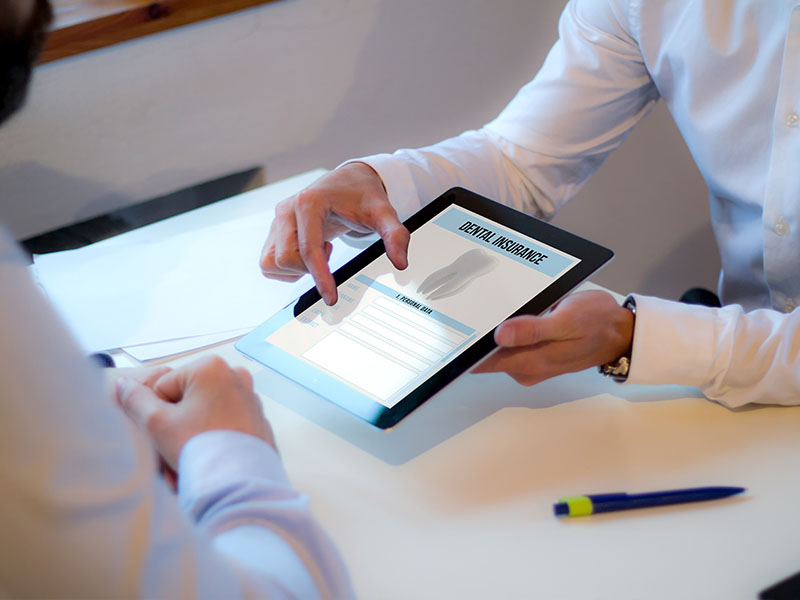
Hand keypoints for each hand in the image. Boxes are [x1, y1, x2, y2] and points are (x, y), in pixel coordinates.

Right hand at [115, 356, 274, 469]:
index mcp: (211, 367)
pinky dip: (212, 442)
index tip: (165, 436)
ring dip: (191, 439)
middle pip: (185, 403)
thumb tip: (123, 384)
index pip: (163, 388)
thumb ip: (135, 400)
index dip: (157, 416)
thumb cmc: (200, 449)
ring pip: (203, 417)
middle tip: (173, 456)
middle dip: (175, 430)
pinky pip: (224, 427)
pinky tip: (208, 464)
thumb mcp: (156, 423)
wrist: (242, 485)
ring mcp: (250, 398)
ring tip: (189, 465)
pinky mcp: (257, 420)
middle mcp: (235, 376)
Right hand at [260, 162, 410, 304]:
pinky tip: (309, 253)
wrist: (349, 181)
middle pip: (286, 258)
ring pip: (272, 262)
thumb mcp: (383, 212)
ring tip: (319, 251)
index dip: (320, 277)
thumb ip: (395, 235)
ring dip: (296, 269)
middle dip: (309, 269)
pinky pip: (269, 262)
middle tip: (331, 253)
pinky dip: (288, 268)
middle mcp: (287, 210)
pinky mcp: (274, 231)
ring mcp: (277, 220)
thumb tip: (400, 262)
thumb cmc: (362, 195)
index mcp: (309, 202)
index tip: (332, 298)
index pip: (308, 249)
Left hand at [472, 290, 633, 385]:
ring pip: (497, 349)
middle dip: (477, 334)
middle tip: (468, 307)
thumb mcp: (568, 320)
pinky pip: (509, 345)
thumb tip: (501, 335)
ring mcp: (529, 363)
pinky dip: (505, 330)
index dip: (467, 349)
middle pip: (487, 356)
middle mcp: (526, 368)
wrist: (620, 332)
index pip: (484, 363)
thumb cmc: (597, 323)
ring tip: (486, 305)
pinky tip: (507, 314)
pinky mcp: (533, 355)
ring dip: (491, 330)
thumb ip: (533, 329)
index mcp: (531, 362)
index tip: (454, 330)